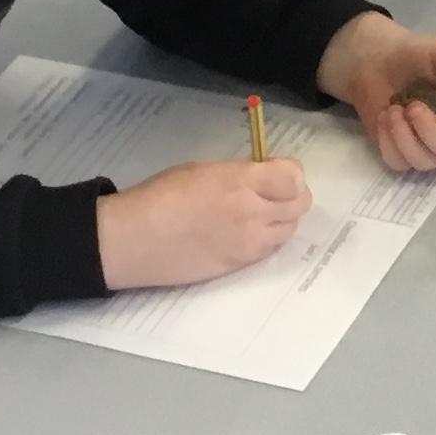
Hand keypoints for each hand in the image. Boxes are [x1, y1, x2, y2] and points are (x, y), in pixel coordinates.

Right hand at [95, 157, 308, 288]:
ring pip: (289, 229)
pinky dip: (267, 238)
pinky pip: (270, 249)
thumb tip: (262, 176)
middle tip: (273, 192)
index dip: (289, 172)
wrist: (135, 239)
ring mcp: (249, 242)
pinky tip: (245, 233)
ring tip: (258, 213)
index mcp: (241, 181)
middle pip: (300, 204)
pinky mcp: (241, 264)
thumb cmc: (160, 196)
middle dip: (292, 194)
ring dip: (281, 218)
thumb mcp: (203, 170)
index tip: (275, 171)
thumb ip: (240, 174)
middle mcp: (253, 212)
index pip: (293, 176)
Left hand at [317, 11, 435, 172]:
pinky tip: (384, 117)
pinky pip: (399, 163)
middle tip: (412, 106)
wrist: (378, 60)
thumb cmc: (416, 55)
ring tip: (393, 110)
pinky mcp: (401, 153)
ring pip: (425, 162)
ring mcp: (428, 146)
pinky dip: (389, 142)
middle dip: (431, 133)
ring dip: (406, 138)